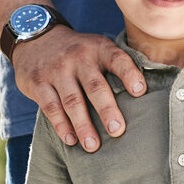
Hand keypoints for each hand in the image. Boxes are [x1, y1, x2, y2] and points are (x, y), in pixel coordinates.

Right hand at [12, 27, 145, 151]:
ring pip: (72, 101)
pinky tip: (71, 139)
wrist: (36, 37)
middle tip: (117, 130)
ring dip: (83, 125)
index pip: (117, 60)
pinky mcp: (38, 83)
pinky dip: (62, 125)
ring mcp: (57, 70)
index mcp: (99, 48)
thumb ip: (117, 65)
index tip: (140, 92)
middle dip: (106, 110)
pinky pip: (51, 107)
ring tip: (93, 146)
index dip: (129, 74)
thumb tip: (147, 95)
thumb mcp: (97, 47)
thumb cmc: (78, 52)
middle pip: (95, 86)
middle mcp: (78, 58)